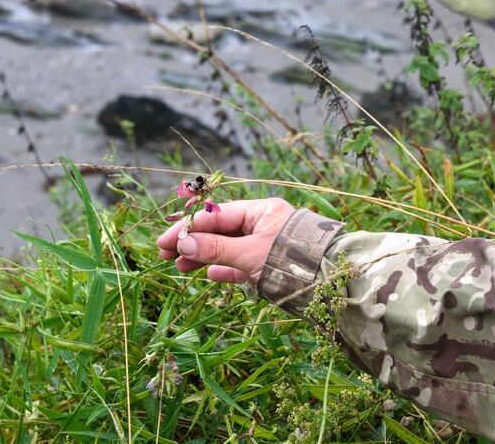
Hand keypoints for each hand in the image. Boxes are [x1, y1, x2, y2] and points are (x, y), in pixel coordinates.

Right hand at [156, 198, 294, 283]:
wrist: (329, 284)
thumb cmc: (291, 261)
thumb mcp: (249, 254)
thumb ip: (216, 248)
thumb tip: (183, 244)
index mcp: (262, 211)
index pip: (217, 215)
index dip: (189, 227)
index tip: (166, 241)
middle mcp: (263, 225)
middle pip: (220, 230)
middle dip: (193, 242)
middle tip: (165, 254)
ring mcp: (266, 246)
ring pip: (228, 248)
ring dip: (203, 256)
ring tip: (179, 267)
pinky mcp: (269, 266)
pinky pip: (241, 265)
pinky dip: (224, 269)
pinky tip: (208, 275)